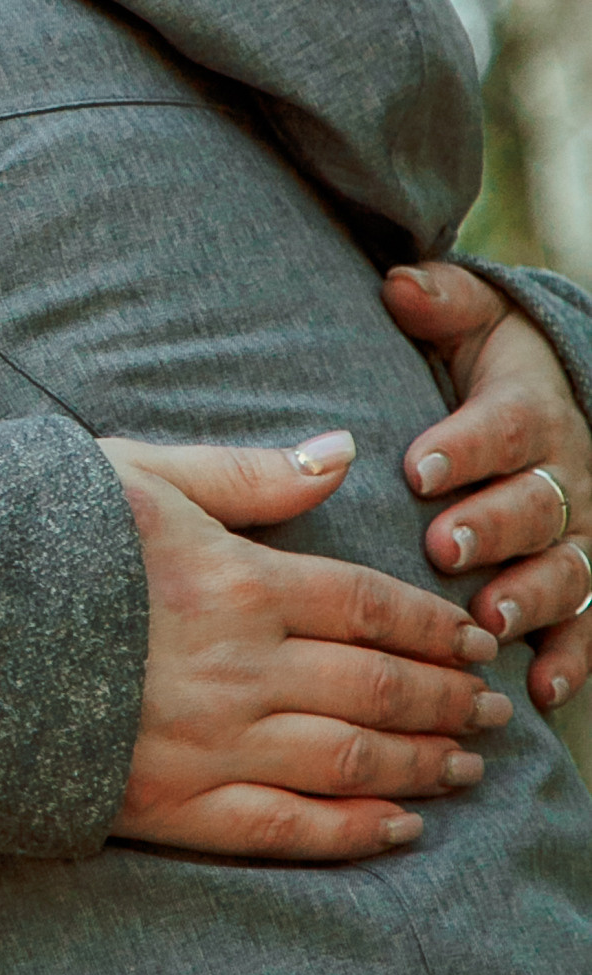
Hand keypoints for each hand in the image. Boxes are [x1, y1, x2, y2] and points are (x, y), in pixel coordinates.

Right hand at [102, 432, 507, 862]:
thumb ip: (247, 474)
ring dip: (420, 765)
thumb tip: (340, 452)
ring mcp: (208, 744)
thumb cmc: (31, 537)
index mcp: (236, 582)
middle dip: (447, 699)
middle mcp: (238, 669)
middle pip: (377, 687)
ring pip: (348, 761)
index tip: (474, 639)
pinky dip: (353, 832)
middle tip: (493, 710)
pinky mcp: (169, 805)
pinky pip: (286, 829)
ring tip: (464, 767)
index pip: (368, 605)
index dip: (432, 625)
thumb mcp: (137, 473)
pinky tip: (397, 829)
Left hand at [385, 263, 591, 714]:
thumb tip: (400, 285)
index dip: (466, 448)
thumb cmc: (482, 356)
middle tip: (443, 545)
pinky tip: (539, 689)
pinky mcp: (579, 583)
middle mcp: (565, 475)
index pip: (504, 427)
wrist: (542, 392)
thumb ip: (439, 301)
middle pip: (538, 504)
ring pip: (567, 572)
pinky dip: (567, 660)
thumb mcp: (467, 314)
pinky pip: (584, 627)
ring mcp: (576, 534)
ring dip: (530, 599)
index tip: (417, 467)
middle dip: (493, 527)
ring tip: (487, 621)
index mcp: (531, 410)